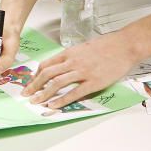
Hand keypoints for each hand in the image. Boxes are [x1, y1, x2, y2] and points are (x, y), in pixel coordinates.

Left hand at [23, 32, 137, 108]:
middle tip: (26, 95)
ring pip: (57, 83)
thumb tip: (63, 65)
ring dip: (44, 94)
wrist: (124, 45)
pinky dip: (62, 100)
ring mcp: (83, 72)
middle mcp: (73, 62)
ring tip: (36, 102)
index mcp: (70, 53)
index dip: (36, 75)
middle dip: (34, 85)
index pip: (47, 64)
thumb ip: (72, 56)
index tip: (31, 83)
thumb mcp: (84, 47)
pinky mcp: (94, 82)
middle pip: (47, 74)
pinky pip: (74, 93)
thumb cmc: (107, 45)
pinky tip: (54, 105)